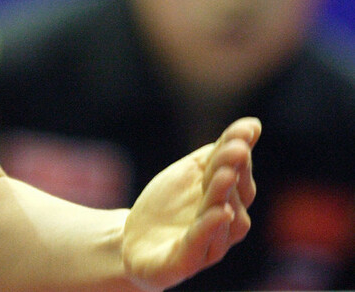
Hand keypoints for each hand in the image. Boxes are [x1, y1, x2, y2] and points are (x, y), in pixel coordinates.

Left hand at [121, 117, 260, 291]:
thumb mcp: (191, 172)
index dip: (241, 151)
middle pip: (234, 196)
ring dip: (223, 196)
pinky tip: (218, 212)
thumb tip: (253, 124)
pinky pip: (200, 246)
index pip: (239, 173)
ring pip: (222, 222)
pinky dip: (209, 229)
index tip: (248, 128)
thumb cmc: (170, 204)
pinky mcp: (185, 262)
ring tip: (224, 173)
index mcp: (229, 200)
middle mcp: (225, 225)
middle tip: (237, 148)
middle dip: (235, 171)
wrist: (134, 239)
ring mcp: (208, 245)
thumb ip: (218, 152)